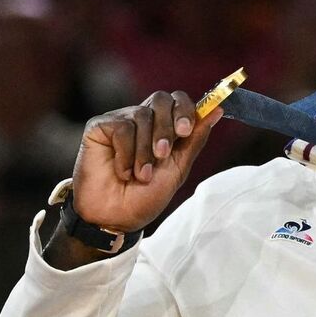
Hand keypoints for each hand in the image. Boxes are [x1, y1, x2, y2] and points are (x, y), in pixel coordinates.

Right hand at [70, 91, 221, 234]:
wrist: (116, 217)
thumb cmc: (145, 196)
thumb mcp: (178, 169)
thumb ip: (194, 140)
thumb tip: (216, 110)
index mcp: (163, 127)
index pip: (177, 100)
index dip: (185, 109)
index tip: (186, 130)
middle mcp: (142, 119)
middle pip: (160, 99)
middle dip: (166, 127)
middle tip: (163, 154)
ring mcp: (120, 121)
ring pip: (142, 116)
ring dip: (145, 151)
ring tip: (142, 175)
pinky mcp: (99, 127)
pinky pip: (121, 128)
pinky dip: (126, 155)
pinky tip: (122, 172)